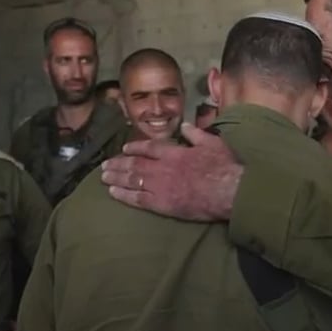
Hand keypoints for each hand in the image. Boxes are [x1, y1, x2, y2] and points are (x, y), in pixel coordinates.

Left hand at [100, 123, 242, 220]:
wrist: (228, 191)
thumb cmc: (223, 166)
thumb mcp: (212, 143)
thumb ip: (196, 133)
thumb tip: (185, 126)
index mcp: (174, 152)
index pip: (149, 148)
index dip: (135, 147)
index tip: (125, 148)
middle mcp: (162, 168)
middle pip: (134, 164)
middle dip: (118, 163)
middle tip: (105, 165)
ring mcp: (160, 186)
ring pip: (132, 180)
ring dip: (116, 177)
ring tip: (103, 177)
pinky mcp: (162, 204)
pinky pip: (137, 199)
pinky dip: (124, 195)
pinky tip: (113, 193)